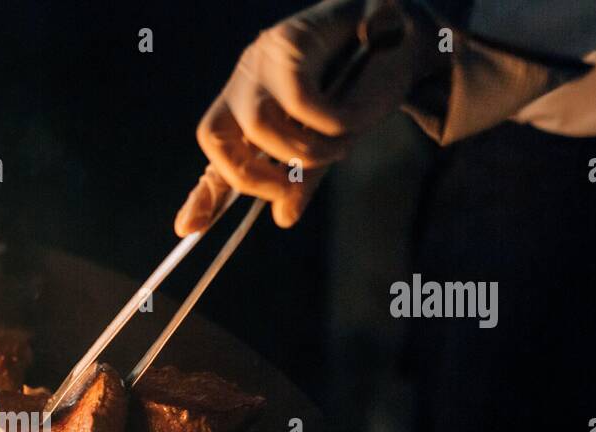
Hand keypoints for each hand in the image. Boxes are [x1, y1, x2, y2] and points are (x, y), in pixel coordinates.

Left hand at [175, 0, 435, 231]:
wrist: (407, 37)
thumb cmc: (365, 89)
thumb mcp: (328, 143)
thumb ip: (301, 179)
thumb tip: (282, 219)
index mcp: (247, 108)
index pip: (216, 152)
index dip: (202, 193)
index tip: (188, 228)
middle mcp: (246, 83)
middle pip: (215, 138)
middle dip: (250, 176)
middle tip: (289, 187)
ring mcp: (263, 60)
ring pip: (259, 125)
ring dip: (304, 151)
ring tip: (340, 148)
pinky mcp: (288, 41)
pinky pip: (299, 102)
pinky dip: (330, 123)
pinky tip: (352, 119)